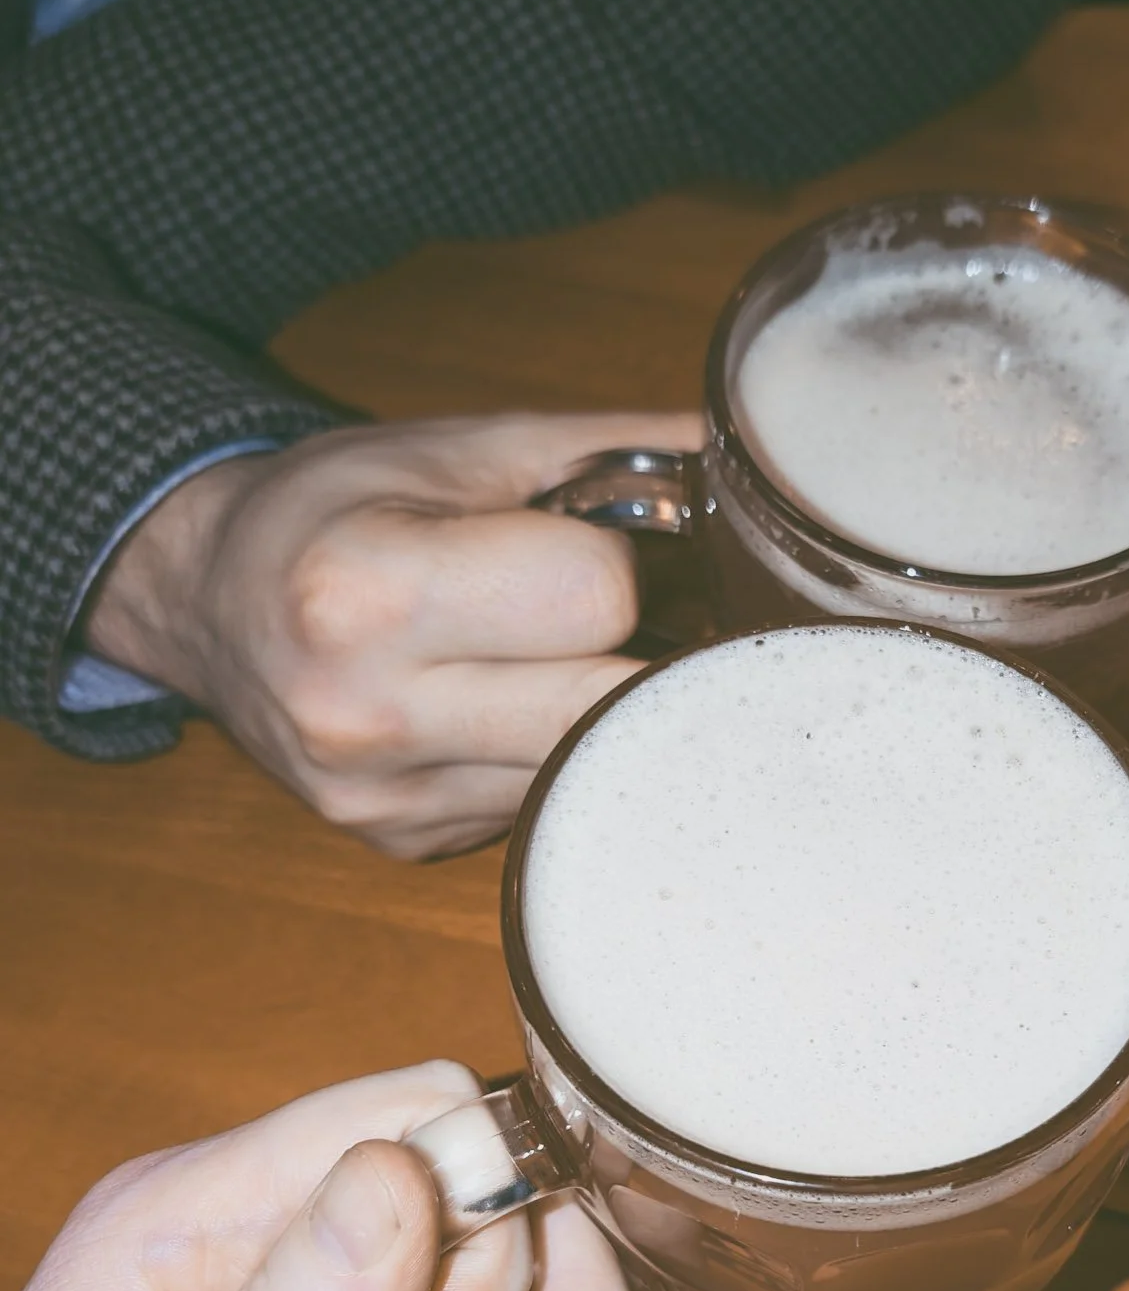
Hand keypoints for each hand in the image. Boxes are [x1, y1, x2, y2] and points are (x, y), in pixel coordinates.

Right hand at [83, 411, 703, 857]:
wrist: (206, 601)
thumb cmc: (335, 507)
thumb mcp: (460, 445)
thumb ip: (614, 452)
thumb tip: (759, 469)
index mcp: (367, 594)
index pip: (594, 600)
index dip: (620, 567)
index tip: (598, 548)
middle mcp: (367, 717)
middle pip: (608, 704)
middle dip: (636, 652)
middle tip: (619, 615)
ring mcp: (386, 801)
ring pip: (592, 770)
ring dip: (609, 714)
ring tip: (565, 657)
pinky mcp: (404, 845)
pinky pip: (542, 806)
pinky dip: (557, 756)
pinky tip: (515, 709)